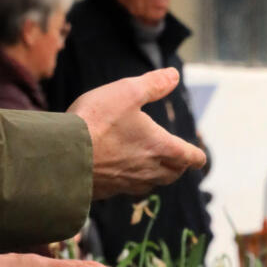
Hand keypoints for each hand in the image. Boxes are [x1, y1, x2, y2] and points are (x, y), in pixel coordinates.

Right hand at [70, 68, 206, 200]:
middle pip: (174, 174)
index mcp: (161, 147)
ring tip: (157, 168)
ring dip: (160, 176)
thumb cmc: (98, 121)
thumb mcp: (127, 92)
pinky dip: (136, 182)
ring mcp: (130, 183)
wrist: (65, 156)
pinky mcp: (111, 191)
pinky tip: (128, 174)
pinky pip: (131, 189)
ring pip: (154, 184)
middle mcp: (150, 170)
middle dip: (179, 166)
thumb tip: (174, 75)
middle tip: (180, 161)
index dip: (197, 156)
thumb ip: (153, 84)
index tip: (201, 158)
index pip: (189, 157)